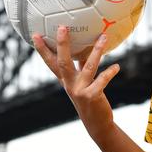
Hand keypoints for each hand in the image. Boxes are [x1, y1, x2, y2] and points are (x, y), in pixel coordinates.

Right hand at [32, 26, 120, 140]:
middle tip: (62, 28)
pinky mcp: (92, 96)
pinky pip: (102, 80)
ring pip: (88, 67)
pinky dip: (110, 72)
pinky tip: (116, 66)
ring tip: (104, 37)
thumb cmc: (88, 97)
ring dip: (96, 51)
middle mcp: (70, 84)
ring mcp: (80, 90)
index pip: (50, 62)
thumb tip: (84, 48)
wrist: (96, 123)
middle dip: (63, 45)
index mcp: (65, 79)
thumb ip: (80, 66)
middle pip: (63, 62)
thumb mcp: (81, 81)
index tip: (35, 35)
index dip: (42, 49)